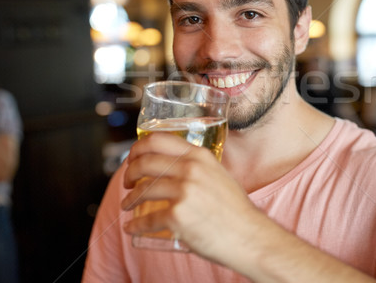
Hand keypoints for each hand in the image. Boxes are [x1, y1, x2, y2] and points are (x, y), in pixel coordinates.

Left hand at [121, 132, 263, 261]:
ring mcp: (184, 192)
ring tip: (127, 204)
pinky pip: (147, 219)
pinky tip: (132, 227)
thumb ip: (197, 166)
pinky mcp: (178, 216)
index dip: (138, 148)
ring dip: (129, 199)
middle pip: (145, 163)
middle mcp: (191, 169)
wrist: (248, 235)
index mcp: (199, 156)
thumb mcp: (218, 175)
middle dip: (128, 173)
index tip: (133, 157)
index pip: (158, 140)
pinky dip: (135, 225)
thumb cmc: (235, 209)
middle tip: (127, 182)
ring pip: (142, 190)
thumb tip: (170, 165)